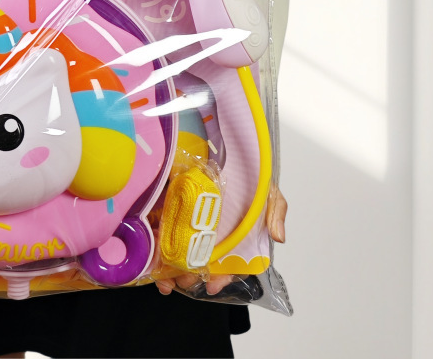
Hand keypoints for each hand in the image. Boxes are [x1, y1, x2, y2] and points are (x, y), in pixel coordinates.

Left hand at [155, 187, 287, 295]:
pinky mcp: (171, 208)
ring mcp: (191, 221)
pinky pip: (163, 231)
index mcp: (235, 235)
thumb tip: (279, 237)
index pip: (230, 263)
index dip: (223, 277)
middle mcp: (212, 232)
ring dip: (172, 270)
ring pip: (181, 251)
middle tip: (184, 281)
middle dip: (192, 275)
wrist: (228, 146)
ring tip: (166, 280)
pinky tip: (154, 262)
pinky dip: (157, 248)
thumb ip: (274, 212)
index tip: (213, 285)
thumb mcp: (267, 192)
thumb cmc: (250, 174)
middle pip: (201, 260)